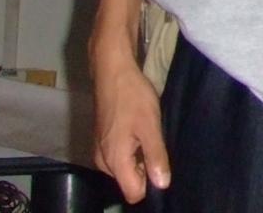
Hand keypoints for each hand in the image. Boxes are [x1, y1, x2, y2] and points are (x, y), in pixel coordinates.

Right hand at [92, 51, 169, 202]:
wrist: (112, 71)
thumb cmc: (132, 96)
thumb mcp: (150, 126)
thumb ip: (155, 156)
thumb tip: (162, 184)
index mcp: (114, 161)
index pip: (133, 193)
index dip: (150, 183)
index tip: (160, 163)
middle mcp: (103, 161)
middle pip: (129, 181)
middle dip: (145, 168)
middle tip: (155, 142)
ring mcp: (100, 150)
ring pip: (125, 168)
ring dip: (139, 156)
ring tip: (147, 133)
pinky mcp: (101, 140)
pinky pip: (119, 155)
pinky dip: (131, 147)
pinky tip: (138, 128)